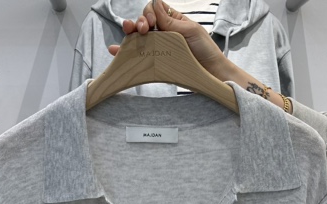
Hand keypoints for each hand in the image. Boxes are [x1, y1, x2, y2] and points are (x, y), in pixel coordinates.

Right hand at [108, 2, 235, 82]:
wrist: (211, 73)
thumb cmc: (205, 50)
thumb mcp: (189, 31)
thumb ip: (170, 20)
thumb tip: (155, 1)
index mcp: (171, 21)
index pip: (153, 11)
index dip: (149, 13)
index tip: (151, 22)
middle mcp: (162, 33)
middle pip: (143, 22)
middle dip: (138, 22)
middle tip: (142, 30)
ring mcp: (158, 47)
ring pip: (138, 37)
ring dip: (129, 33)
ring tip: (127, 32)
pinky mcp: (155, 62)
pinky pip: (138, 55)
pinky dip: (125, 52)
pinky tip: (116, 50)